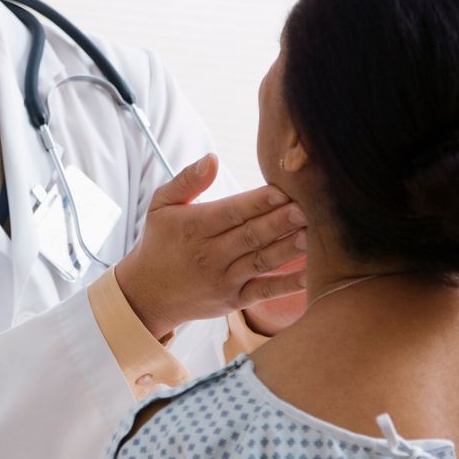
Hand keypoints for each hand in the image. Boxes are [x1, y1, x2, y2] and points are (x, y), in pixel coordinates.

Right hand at [114, 154, 307, 338]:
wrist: (147, 293)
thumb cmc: (159, 241)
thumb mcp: (161, 205)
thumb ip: (187, 180)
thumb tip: (212, 158)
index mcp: (194, 227)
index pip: (231, 212)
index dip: (258, 201)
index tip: (283, 190)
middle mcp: (209, 254)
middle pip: (251, 235)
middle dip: (280, 222)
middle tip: (307, 209)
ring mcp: (223, 279)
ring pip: (260, 262)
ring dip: (287, 249)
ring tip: (311, 235)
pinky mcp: (233, 300)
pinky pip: (263, 292)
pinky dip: (286, 285)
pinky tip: (308, 275)